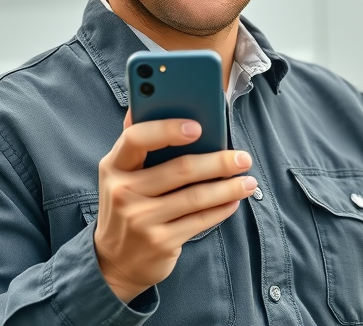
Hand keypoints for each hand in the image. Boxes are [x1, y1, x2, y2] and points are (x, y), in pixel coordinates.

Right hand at [94, 110, 256, 302]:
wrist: (114, 262)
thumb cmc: (126, 204)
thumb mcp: (122, 174)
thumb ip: (137, 142)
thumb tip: (148, 101)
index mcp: (113, 166)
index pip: (137, 138)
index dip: (168, 129)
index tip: (199, 126)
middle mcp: (123, 192)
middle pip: (180, 169)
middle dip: (218, 162)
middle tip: (243, 158)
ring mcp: (140, 220)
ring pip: (196, 197)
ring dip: (228, 188)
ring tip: (248, 181)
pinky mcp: (159, 242)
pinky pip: (200, 220)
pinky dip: (222, 209)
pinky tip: (234, 201)